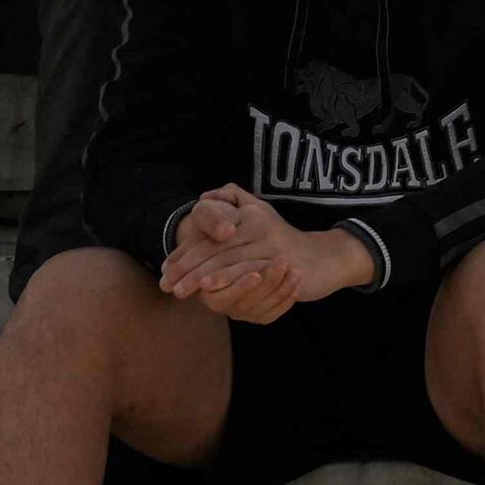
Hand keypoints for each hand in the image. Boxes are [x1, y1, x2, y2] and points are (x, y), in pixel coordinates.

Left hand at [161, 188, 379, 324]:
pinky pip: (246, 270)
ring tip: (182, 289)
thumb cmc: (281, 238)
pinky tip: (210, 288)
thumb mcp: (258, 211)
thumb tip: (206, 195)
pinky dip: (225, 279)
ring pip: (226, 259)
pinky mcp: (277, 261)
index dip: (185, 251)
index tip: (166, 269)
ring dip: (201, 275)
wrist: (318, 258)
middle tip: (168, 284)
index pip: (207, 232)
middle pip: (213, 247)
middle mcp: (256, 223)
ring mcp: (268, 243)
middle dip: (187, 267)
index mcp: (246, 213)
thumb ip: (232, 198)